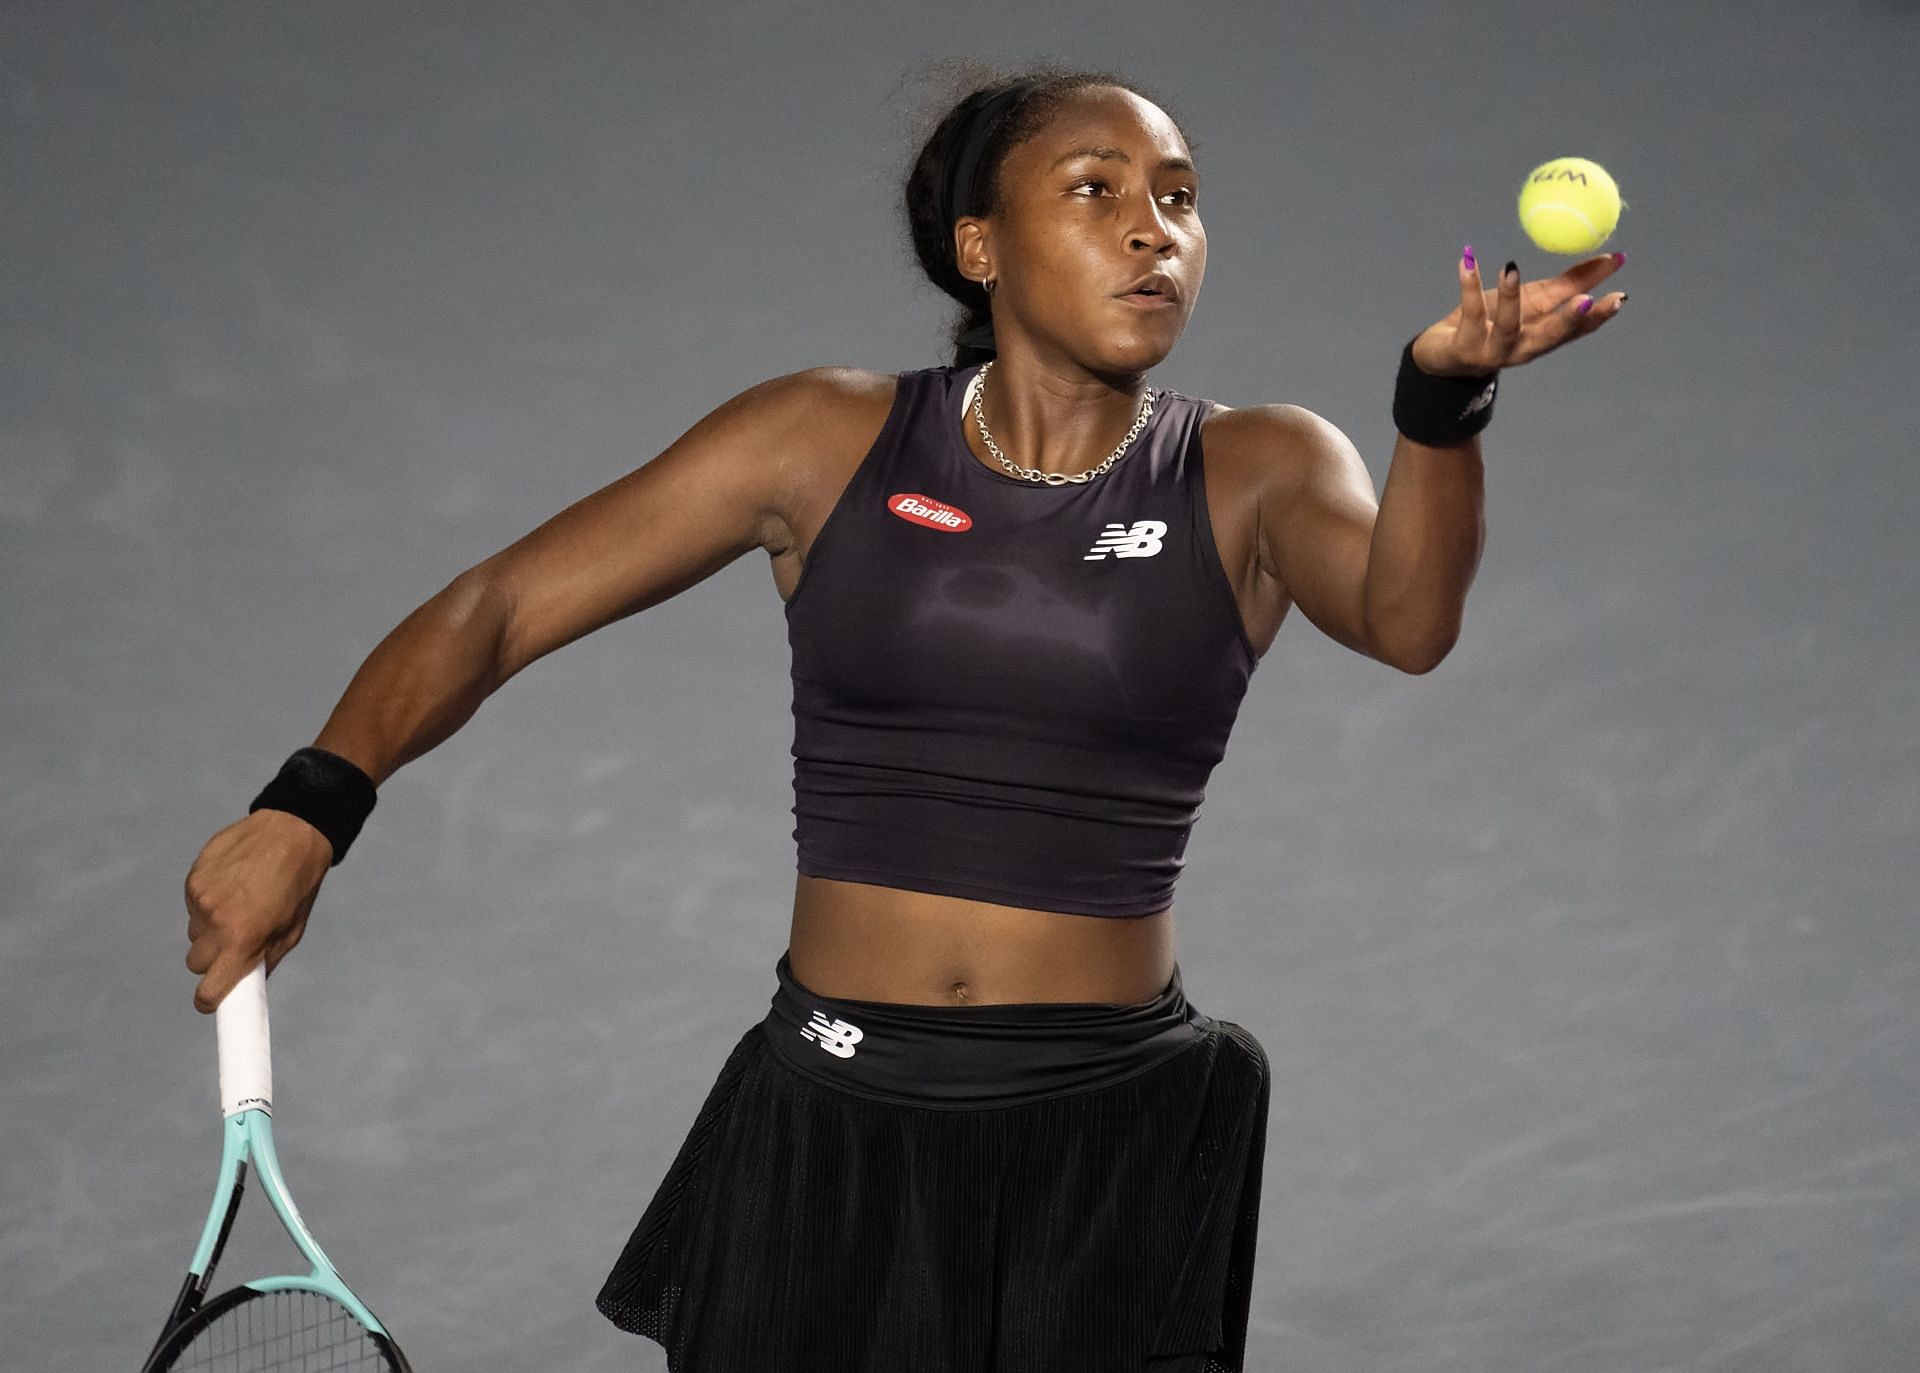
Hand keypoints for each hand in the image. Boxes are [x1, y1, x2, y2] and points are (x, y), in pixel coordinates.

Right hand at [183, 808, 332, 1011]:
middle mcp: (215, 922)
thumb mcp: (291, 931)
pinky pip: (192, 906)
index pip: (208, 990)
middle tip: (234, 941)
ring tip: (239, 905)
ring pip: (194, 933)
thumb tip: (244, 984)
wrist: (291, 833)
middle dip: (212, 959)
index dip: (210, 998)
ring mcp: (200, 899)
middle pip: (196, 963)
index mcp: (242, 940)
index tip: (213, 999)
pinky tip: (231, 886)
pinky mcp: (192, 879)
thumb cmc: (298, 885)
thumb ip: (263, 961)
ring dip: (209, 928)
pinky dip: (206, 903)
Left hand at [1412, 247, 1626, 375]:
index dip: (1598, 316)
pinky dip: (1468, 285)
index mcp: (1541, 337)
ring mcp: (1492, 352)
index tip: (1620, 296)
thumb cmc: (1492, 323)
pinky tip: (1468, 259)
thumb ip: (1567, 285)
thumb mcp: (1531, 302)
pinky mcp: (1463, 347)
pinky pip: (1469, 312)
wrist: (1442, 356)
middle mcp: (1521, 349)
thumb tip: (1611, 259)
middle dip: (1570, 320)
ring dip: (1511, 299)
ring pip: (1507, 327)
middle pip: (1549, 338)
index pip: (1575, 331)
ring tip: (1511, 268)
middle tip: (1588, 299)